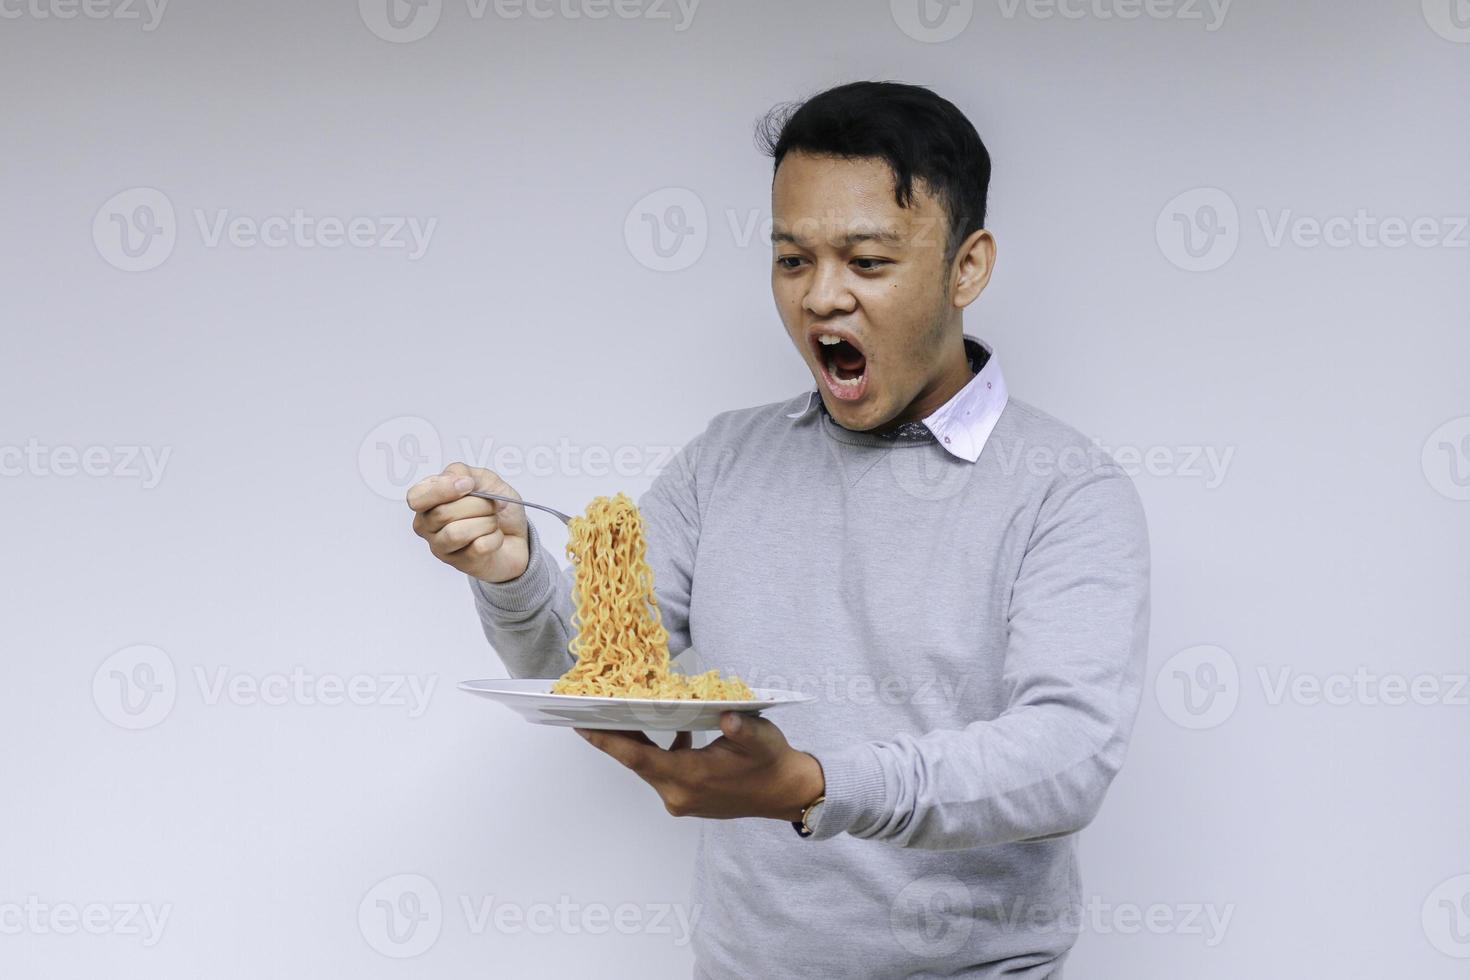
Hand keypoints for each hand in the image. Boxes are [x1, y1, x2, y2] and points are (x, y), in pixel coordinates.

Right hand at [407, 464, 530, 583]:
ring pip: (456, 534)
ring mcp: (441, 547)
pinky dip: (495, 538)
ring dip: (486, 522)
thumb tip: (456, 480)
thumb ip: (463, 472)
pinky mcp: (460, 564)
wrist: (520, 535)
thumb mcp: (484, 479)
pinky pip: (478, 548)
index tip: (469, 485)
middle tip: (491, 506)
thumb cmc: (497, 507)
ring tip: (493, 522)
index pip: (416, 497)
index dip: (441, 490)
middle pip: (443, 514)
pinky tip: (495, 537)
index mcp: (428, 501)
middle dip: (478, 505)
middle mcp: (428, 525)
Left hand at [574, 712, 825, 821]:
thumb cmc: (772, 763)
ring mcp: (682, 800)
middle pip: (638, 762)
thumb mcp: (761, 738)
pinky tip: (675, 732)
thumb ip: (742, 727)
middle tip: (593, 711)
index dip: (608, 742)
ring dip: (639, 743)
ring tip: (626, 715)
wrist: (787, 793)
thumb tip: (727, 715)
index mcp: (692, 778)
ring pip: (650, 767)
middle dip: (616, 737)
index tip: (582, 726)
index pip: (639, 759)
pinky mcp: (688, 798)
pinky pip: (664, 771)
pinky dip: (660, 751)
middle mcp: (680, 794)